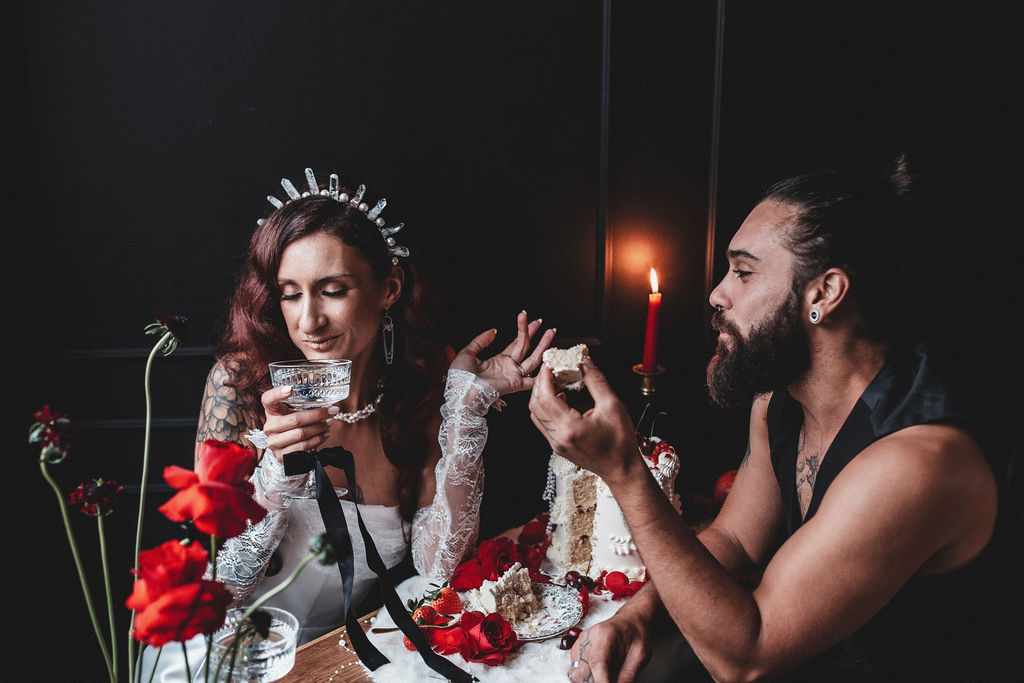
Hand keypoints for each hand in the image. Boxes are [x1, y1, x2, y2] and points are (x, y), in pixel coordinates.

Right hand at [258, 385, 336, 461]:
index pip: (268, 399)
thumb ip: (304, 402)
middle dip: (318, 415)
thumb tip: (323, 390)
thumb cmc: (292, 426)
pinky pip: (303, 447)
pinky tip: (325, 434)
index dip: (277, 393)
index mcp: (271, 412)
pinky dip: (317, 440)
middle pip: (295, 419)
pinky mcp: (281, 456)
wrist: (285, 449)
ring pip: (301, 434)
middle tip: (332, 412)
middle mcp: (270, 427)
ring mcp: (273, 442)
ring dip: (319, 428)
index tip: (290, 388)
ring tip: (329, 424)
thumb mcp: (293, 412)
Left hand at [450, 310, 554, 394]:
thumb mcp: (468, 353)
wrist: (460, 391)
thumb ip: (480, 341)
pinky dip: (543, 372)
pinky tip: (551, 360)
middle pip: (526, 347)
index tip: (525, 317)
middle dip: (534, 334)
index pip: (515, 343)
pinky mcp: (515, 384)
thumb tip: (493, 330)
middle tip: (542, 322)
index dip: (522, 330)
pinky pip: (533, 379)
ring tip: (550, 331)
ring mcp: (513, 375)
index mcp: (499, 360)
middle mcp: (509, 367)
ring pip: (533, 358)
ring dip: (542, 345)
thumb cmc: (461, 377)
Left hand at [528, 358, 637, 484]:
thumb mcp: (613, 406)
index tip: (551, 363)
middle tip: (553, 370)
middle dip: (541, 384)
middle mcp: (558, 438)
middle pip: (535, 405)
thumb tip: (585, 363)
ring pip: (536, 414)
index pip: (545, 397)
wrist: (622, 470)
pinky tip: (561, 397)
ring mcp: (556, 443)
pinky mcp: (557, 445)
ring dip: (542, 395)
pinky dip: (547, 407)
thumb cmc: (621, 444)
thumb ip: (596, 381)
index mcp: (570, 428)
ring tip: (557, 381)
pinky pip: (544, 423)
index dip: (545, 377)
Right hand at [568, 612, 651, 682]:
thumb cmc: (636, 633)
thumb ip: (628, 676)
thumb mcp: (640, 655)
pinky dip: (586, 677)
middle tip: (611, 680)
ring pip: (575, 673)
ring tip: (607, 677)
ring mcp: (581, 644)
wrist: (631, 621)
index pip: (597, 663)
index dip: (601, 681)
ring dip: (589, 680)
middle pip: (581, 670)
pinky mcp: (578, 650)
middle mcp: (588, 638)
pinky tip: (600, 674)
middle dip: (594, 682)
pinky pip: (576, 670)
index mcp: (605, 634)